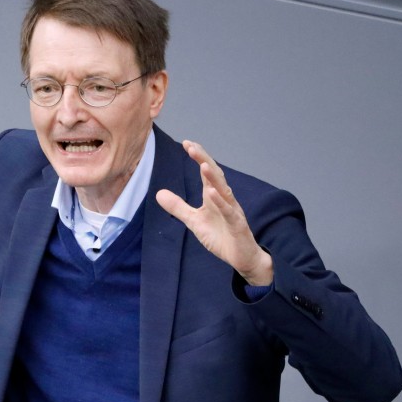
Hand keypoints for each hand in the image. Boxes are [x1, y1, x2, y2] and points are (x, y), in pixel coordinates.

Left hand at [155, 140, 272, 286]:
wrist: (242, 258)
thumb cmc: (221, 237)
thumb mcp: (194, 221)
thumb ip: (178, 207)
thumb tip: (159, 193)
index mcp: (214, 196)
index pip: (206, 173)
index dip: (198, 158)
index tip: (187, 143)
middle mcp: (225, 199)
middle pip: (215, 175)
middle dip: (204, 160)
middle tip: (191, 145)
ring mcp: (233, 211)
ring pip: (224, 191)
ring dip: (213, 177)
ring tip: (202, 164)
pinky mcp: (237, 225)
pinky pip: (229, 212)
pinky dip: (221, 202)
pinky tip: (212, 193)